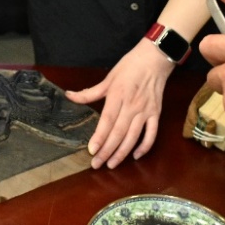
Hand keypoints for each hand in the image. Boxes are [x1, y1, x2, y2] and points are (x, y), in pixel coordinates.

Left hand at [65, 39, 171, 168]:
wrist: (154, 59)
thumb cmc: (129, 67)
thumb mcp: (108, 78)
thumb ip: (89, 92)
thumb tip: (69, 95)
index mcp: (117, 96)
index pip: (107, 121)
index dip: (99, 137)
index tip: (92, 151)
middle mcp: (132, 106)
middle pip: (118, 133)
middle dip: (107, 151)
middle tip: (97, 165)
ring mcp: (145, 111)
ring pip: (133, 137)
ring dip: (122, 153)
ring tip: (111, 165)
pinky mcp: (156, 114)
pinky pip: (151, 134)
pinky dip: (145, 147)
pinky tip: (136, 156)